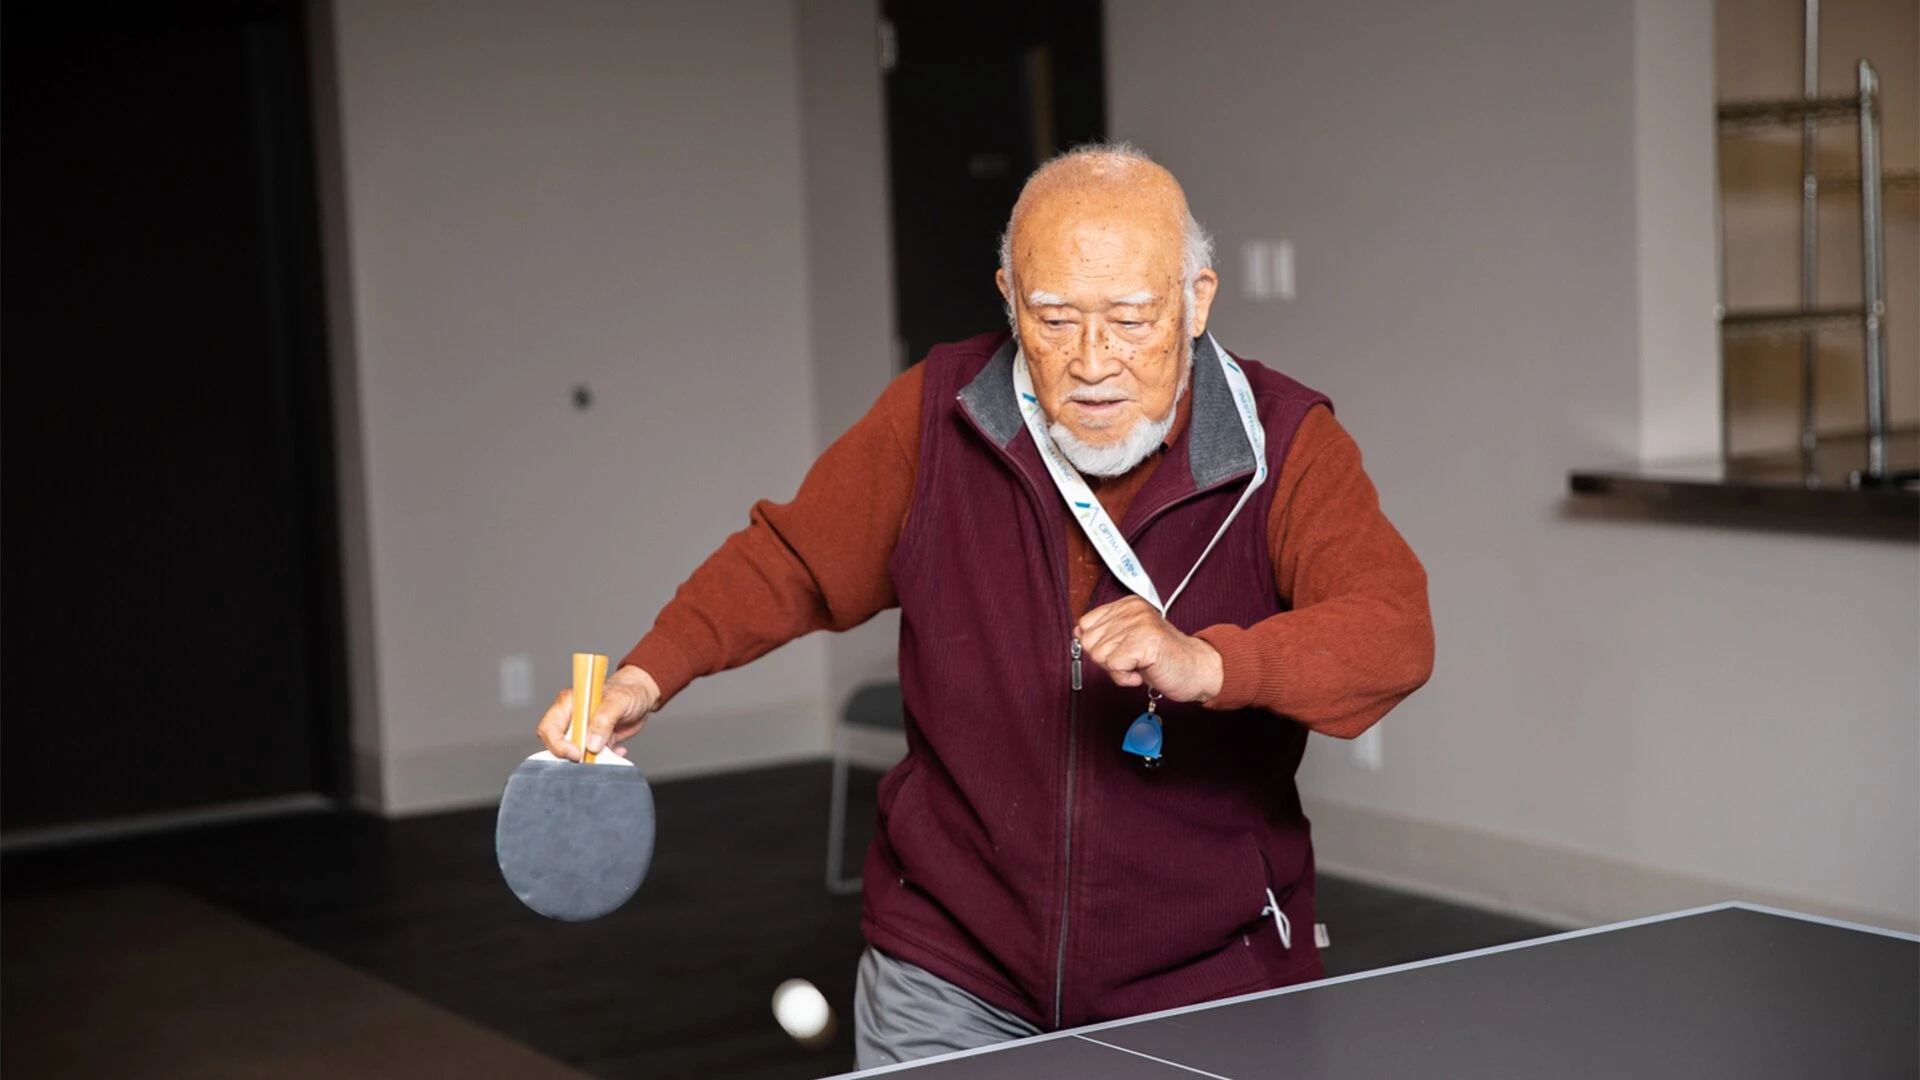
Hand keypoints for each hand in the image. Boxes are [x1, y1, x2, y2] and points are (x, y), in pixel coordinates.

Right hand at [535, 664, 661, 760]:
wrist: (642, 696)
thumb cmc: (628, 691)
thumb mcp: (619, 701)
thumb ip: (604, 719)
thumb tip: (592, 743)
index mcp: (569, 703)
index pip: (549, 727)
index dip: (558, 743)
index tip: (576, 753)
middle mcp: (573, 718)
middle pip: (558, 744)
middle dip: (574, 755)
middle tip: (593, 757)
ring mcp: (583, 731)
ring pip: (576, 755)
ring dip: (592, 759)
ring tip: (611, 751)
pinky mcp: (595, 742)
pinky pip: (593, 758)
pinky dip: (605, 759)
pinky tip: (618, 750)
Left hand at [1074, 596, 1223, 702]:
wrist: (1196, 669)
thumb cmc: (1163, 657)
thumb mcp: (1129, 640)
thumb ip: (1105, 633)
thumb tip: (1077, 632)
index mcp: (1127, 605)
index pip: (1086, 623)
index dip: (1098, 645)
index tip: (1119, 651)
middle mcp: (1132, 610)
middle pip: (1089, 642)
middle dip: (1107, 660)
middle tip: (1132, 660)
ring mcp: (1139, 623)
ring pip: (1100, 656)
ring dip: (1117, 670)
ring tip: (1139, 665)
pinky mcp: (1145, 641)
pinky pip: (1114, 666)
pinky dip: (1124, 678)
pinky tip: (1141, 673)